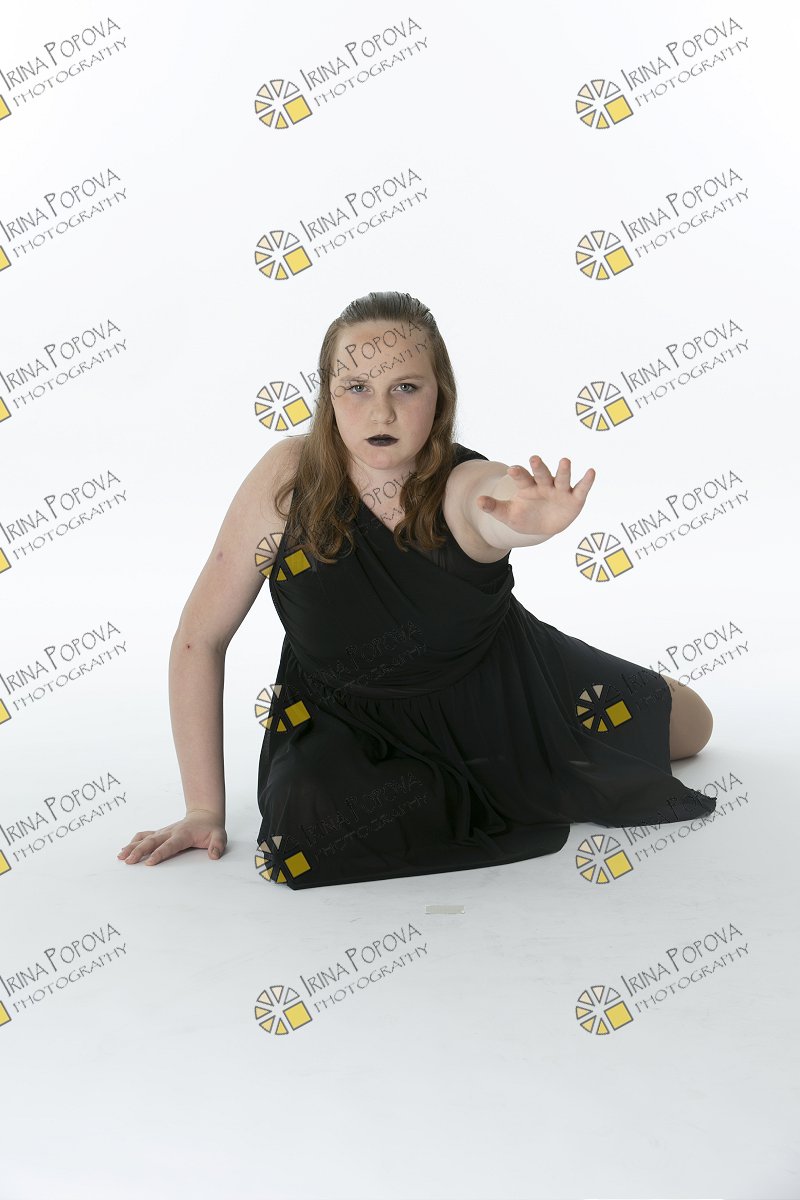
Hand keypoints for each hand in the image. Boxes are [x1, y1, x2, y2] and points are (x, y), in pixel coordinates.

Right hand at [117, 809, 226, 865]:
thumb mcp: (219, 836)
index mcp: (183, 835)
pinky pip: (144, 836)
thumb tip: (214, 855)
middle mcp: (170, 832)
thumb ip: (218, 845)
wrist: (204, 815)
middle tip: (128, 861)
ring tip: (121, 856)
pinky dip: (134, 842)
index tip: (149, 862)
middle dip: (140, 852)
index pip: (169, 845)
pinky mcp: (160, 833)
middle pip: (152, 842)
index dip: (160, 853)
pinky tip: (125, 850)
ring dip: (132, 847)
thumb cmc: (210, 828)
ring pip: (145, 839)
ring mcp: (163, 832)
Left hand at [477, 455, 595, 537]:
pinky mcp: (574, 499)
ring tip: (564, 461)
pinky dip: (586, 481)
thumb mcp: (508, 515)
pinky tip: (591, 472)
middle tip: (534, 458)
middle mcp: (544, 485)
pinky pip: (581, 489)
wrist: (542, 526)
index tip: (511, 469)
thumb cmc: (524, 517)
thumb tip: (477, 502)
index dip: (517, 474)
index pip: (522, 478)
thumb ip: (494, 507)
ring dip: (563, 470)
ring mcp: (560, 490)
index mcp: (527, 487)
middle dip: (538, 467)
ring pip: (561, 478)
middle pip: (541, 474)